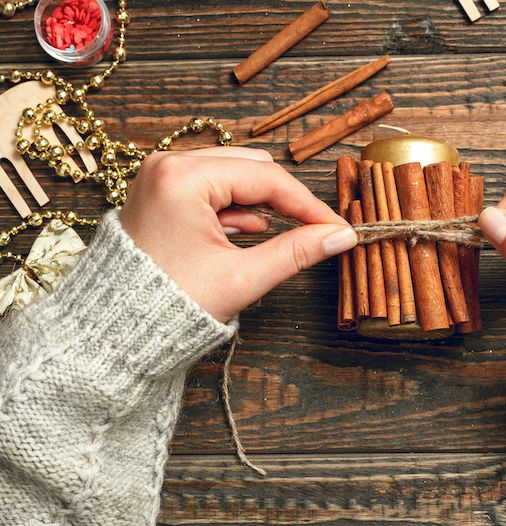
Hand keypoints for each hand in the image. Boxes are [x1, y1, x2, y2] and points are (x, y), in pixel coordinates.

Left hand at [119, 147, 356, 322]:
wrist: (114, 328)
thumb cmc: (167, 305)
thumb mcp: (242, 277)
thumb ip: (297, 251)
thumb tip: (339, 237)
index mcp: (183, 178)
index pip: (266, 179)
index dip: (308, 205)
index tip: (335, 227)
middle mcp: (168, 164)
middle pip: (252, 167)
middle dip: (285, 199)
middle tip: (315, 230)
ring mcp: (161, 175)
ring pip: (234, 174)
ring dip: (261, 203)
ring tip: (278, 236)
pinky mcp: (160, 190)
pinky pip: (212, 186)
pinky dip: (236, 207)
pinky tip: (248, 233)